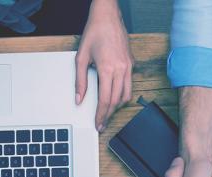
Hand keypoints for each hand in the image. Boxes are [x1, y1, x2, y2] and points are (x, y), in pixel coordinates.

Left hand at [76, 0, 132, 131]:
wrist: (108, 17)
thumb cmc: (94, 33)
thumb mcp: (81, 58)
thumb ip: (80, 81)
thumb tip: (79, 99)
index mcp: (107, 68)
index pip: (105, 99)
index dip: (101, 114)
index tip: (98, 123)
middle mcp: (121, 69)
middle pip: (116, 101)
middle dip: (109, 115)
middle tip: (102, 124)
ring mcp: (128, 67)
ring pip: (126, 95)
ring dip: (117, 106)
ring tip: (108, 111)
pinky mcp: (132, 64)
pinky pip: (130, 85)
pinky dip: (123, 94)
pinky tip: (115, 96)